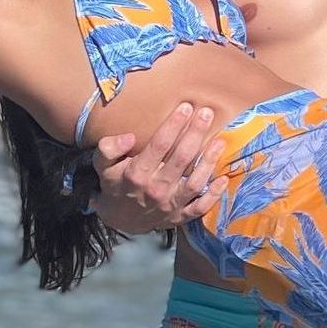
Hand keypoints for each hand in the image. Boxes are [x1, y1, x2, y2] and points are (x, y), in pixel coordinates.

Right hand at [89, 103, 226, 234]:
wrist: (119, 220)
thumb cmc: (115, 184)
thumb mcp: (102, 166)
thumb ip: (109, 149)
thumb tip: (129, 137)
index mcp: (137, 174)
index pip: (159, 145)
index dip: (174, 125)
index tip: (186, 107)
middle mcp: (155, 189)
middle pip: (181, 158)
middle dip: (195, 133)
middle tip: (206, 113)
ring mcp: (169, 205)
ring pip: (195, 182)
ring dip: (209, 161)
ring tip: (220, 140)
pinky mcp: (180, 217)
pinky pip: (200, 208)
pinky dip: (213, 196)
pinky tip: (223, 179)